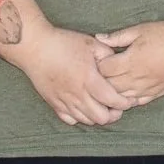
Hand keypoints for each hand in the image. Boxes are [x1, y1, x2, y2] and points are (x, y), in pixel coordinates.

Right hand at [19, 27, 133, 125]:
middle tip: (117, 105)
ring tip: (102, 106)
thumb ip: (108, 55)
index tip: (129, 99)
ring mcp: (64, 101)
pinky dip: (80, 117)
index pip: (113, 101)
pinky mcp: (53, 103)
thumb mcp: (90, 43)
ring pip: (87, 121)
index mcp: (89, 79)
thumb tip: (119, 64)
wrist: (34, 47)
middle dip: (114, 114)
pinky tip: (84, 107)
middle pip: (102, 118)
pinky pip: (70, 119)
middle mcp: (77, 94)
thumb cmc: (62, 42)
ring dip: (98, 116)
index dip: (125, 103)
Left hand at [94, 20, 163, 105]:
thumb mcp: (139, 30)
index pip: (103, 70)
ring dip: (113, 92)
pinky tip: (124, 93)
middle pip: (109, 87)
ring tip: (108, 84)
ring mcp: (146, 88)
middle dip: (101, 81)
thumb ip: (117, 37)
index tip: (96, 60)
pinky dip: (127, 100)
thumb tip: (98, 38)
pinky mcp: (156, 94)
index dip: (96, 66)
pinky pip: (136, 102)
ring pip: (121, 98)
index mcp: (130, 61)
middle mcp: (137, 78)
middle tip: (98, 74)